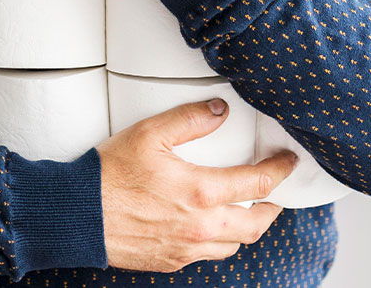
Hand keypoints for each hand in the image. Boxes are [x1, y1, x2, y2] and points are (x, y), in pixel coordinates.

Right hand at [95, 98, 296, 271]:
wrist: (80, 215)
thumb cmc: (111, 173)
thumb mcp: (150, 133)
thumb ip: (190, 120)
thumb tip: (220, 110)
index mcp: (201, 192)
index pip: (257, 183)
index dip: (279, 171)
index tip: (289, 162)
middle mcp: (201, 226)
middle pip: (256, 224)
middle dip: (272, 207)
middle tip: (275, 192)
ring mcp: (187, 248)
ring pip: (234, 244)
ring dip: (245, 226)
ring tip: (244, 208)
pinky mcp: (171, 261)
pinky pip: (207, 256)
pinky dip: (218, 240)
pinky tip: (208, 225)